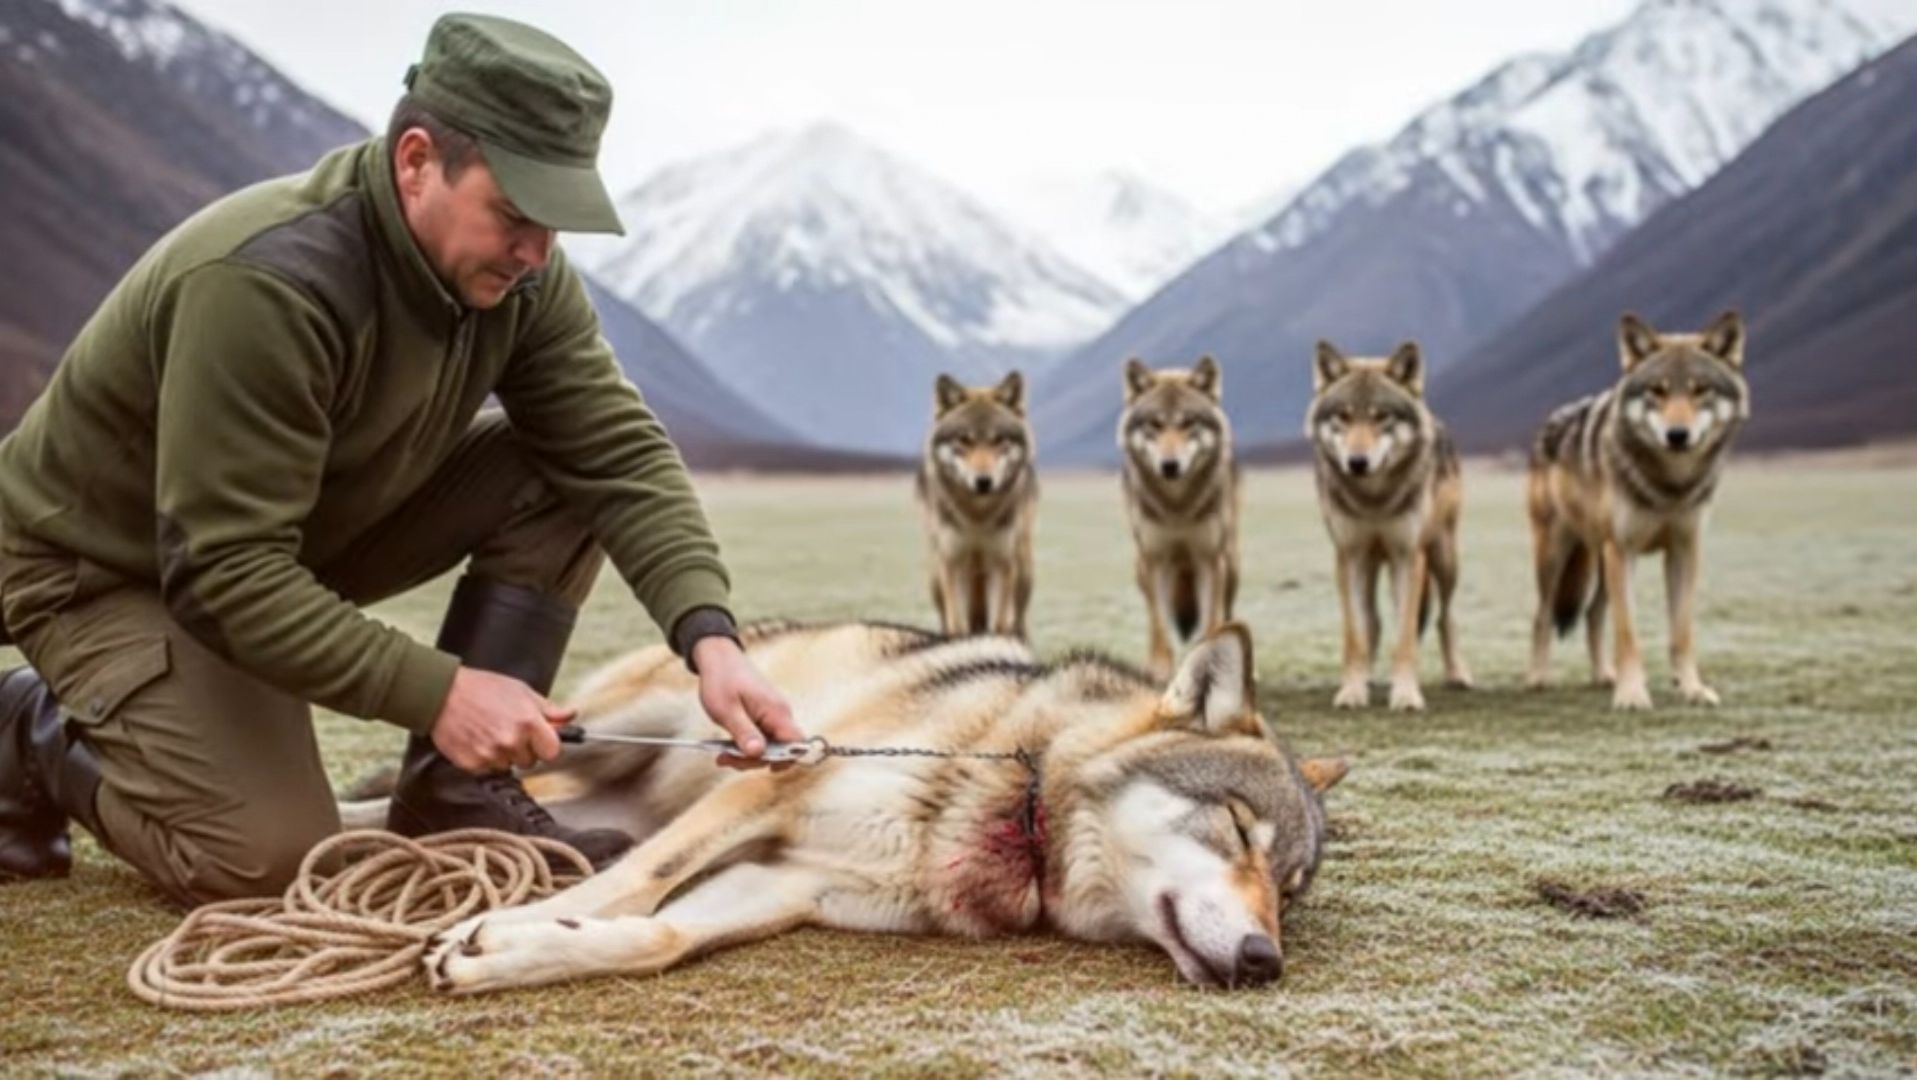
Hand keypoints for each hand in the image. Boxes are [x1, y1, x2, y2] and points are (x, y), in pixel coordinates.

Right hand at [430, 666, 573, 771]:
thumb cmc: (481, 688)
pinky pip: (487, 771)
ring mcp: (491, 755)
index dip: (546, 746)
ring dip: (503, 756)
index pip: (553, 752)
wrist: (442, 693)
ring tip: (489, 733)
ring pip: (508, 767)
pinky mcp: (472, 764)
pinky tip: (477, 740)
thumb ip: (549, 709)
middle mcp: (511, 741)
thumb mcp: (521, 691)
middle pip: (530, 762)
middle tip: (507, 730)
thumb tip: (570, 716)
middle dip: (523, 749)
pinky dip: (483, 760)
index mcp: (528, 722)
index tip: (539, 740)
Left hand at [691, 636, 803, 769]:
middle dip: (755, 760)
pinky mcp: (764, 716)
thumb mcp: (727, 710)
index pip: (796, 743)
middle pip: (781, 749)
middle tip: (726, 759)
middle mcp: (780, 714)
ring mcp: (772, 715)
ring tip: (722, 755)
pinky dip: (746, 745)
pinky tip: (728, 747)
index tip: (762, 765)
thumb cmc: (721, 679)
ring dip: (747, 754)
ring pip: (769, 746)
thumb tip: (758, 754)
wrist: (718, 657)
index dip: (785, 759)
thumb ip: (744, 733)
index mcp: (777, 711)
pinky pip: (762, 737)